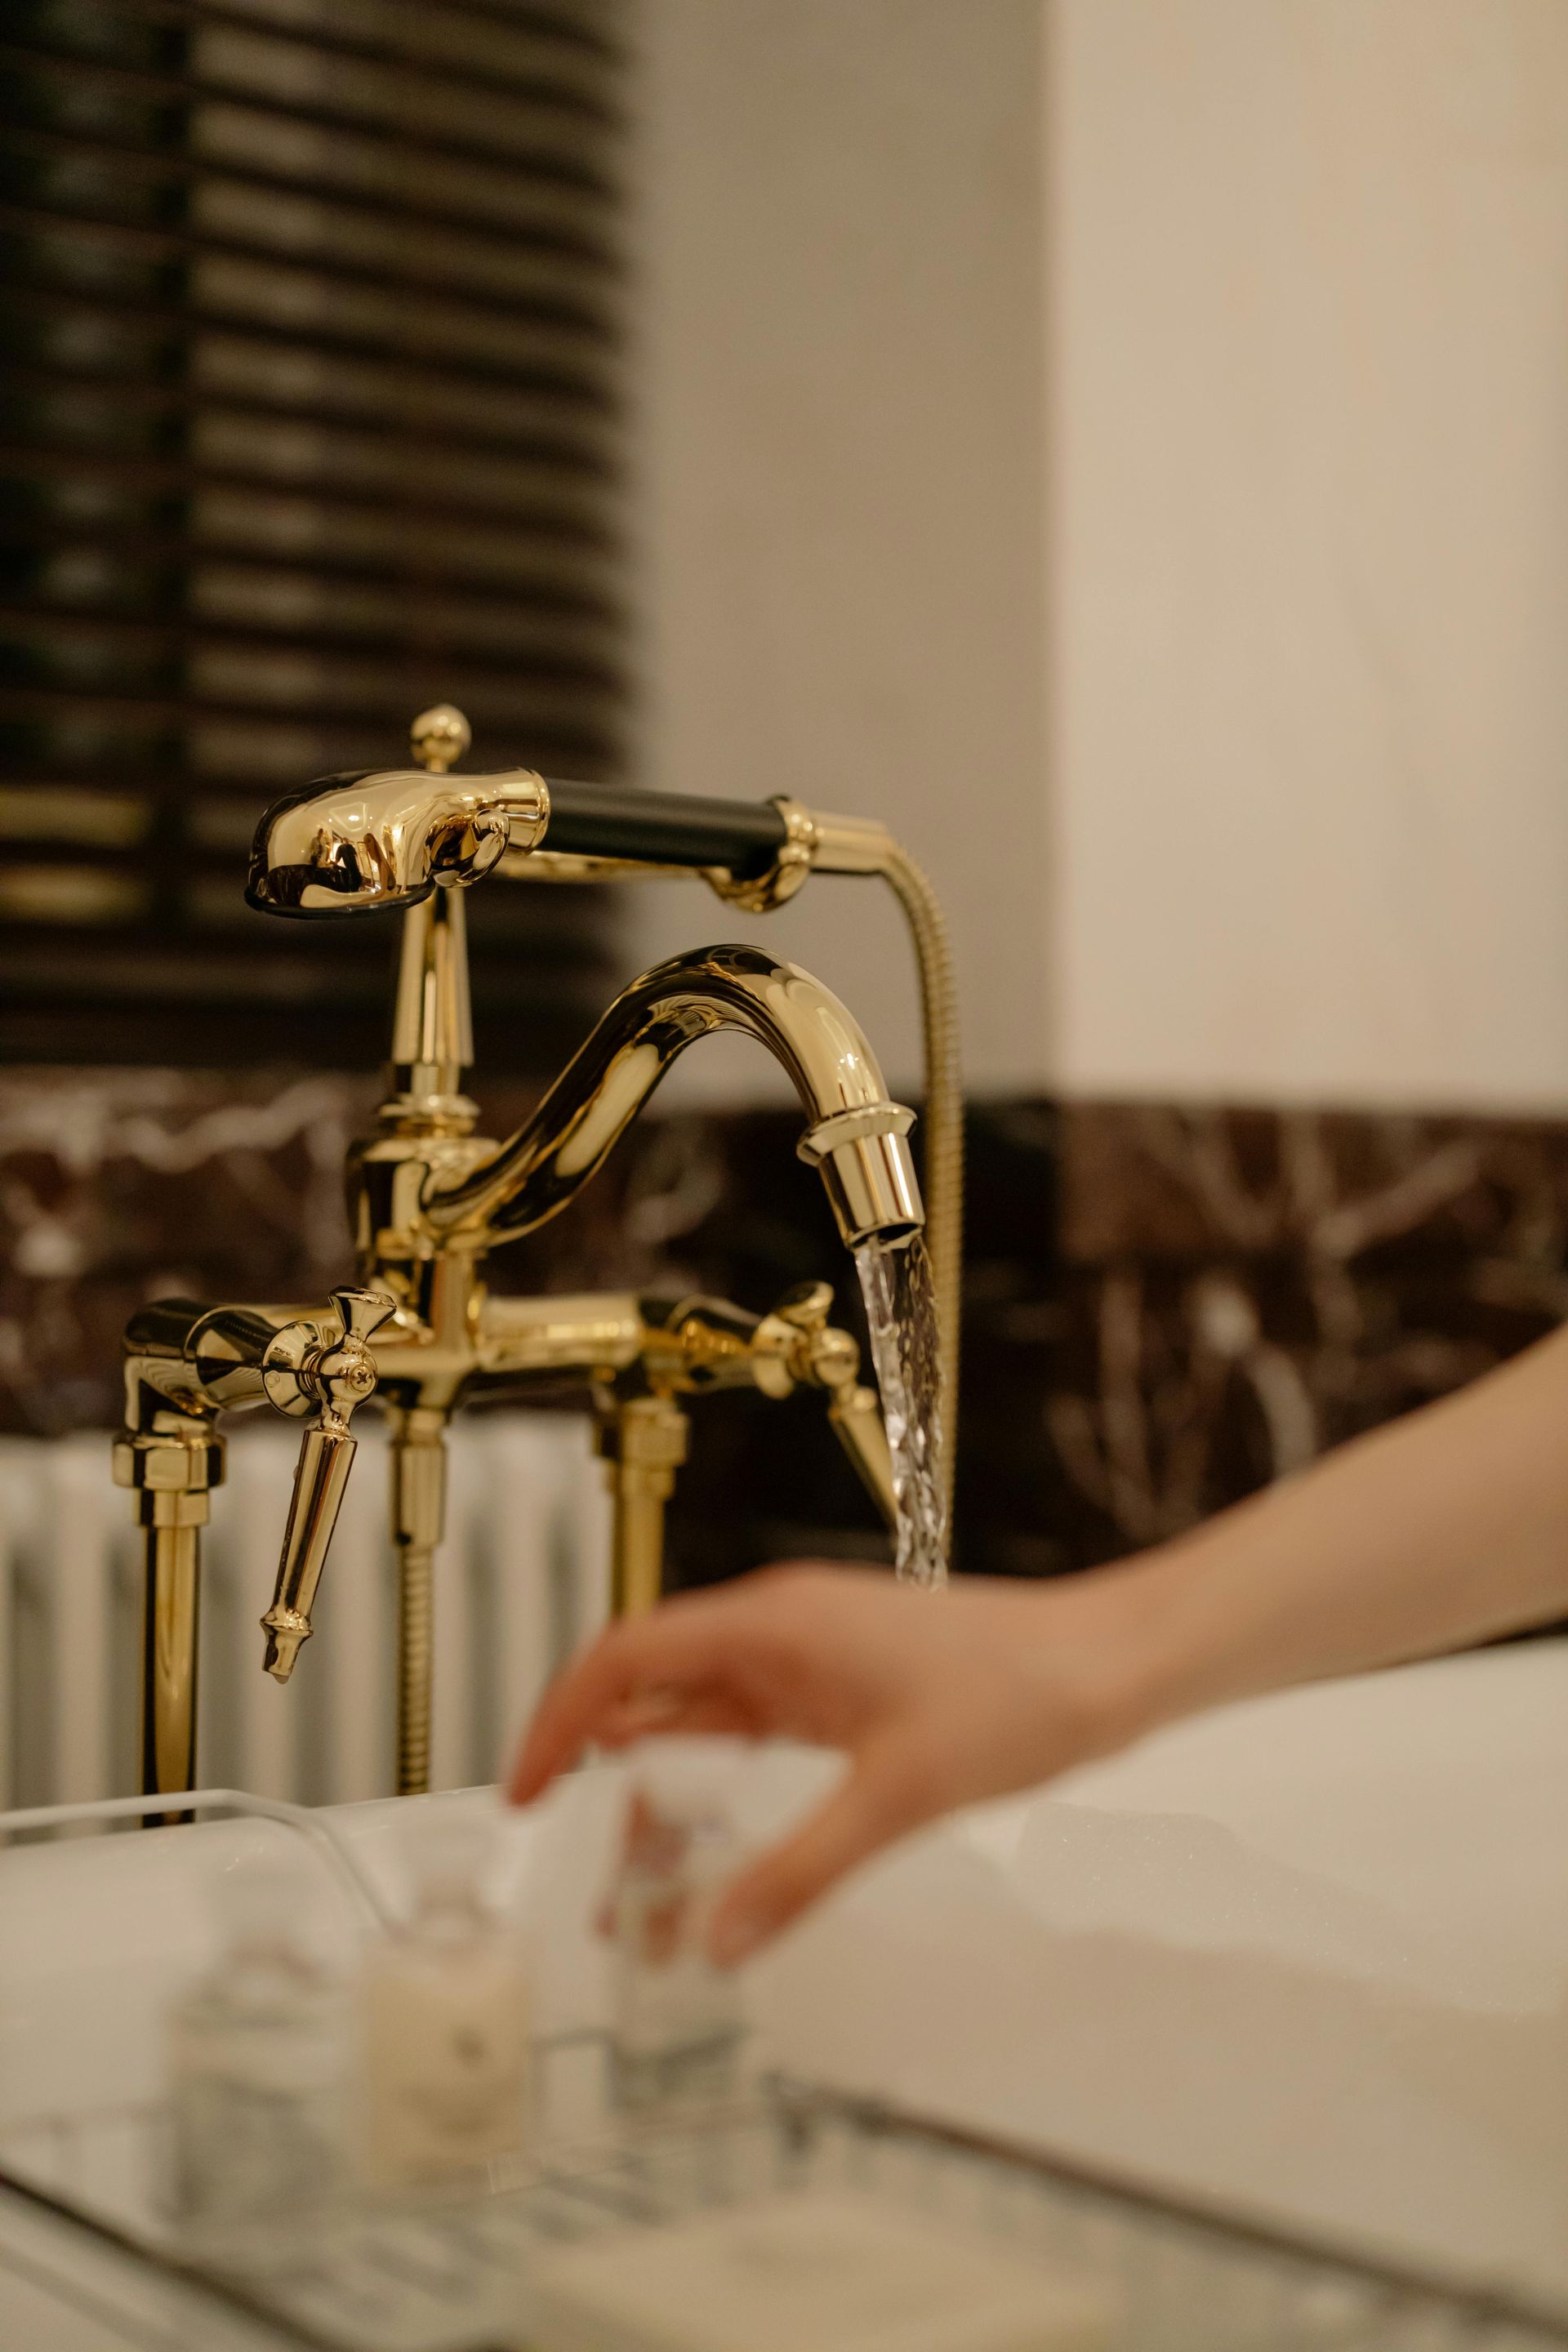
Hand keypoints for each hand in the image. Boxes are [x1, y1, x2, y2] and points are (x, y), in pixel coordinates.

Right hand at [508, 1562, 1162, 1963]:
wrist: (1108, 1663)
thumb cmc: (1017, 1696)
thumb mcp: (898, 1797)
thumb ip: (798, 1873)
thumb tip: (717, 1943)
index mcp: (773, 1624)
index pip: (625, 1657)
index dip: (558, 1720)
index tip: (521, 1791)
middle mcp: (779, 1626)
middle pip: (650, 1680)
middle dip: (595, 1759)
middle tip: (568, 1849)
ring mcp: (811, 1652)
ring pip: (698, 1706)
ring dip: (654, 1769)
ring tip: (625, 1854)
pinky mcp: (842, 1682)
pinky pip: (750, 1720)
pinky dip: (713, 1767)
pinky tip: (701, 1816)